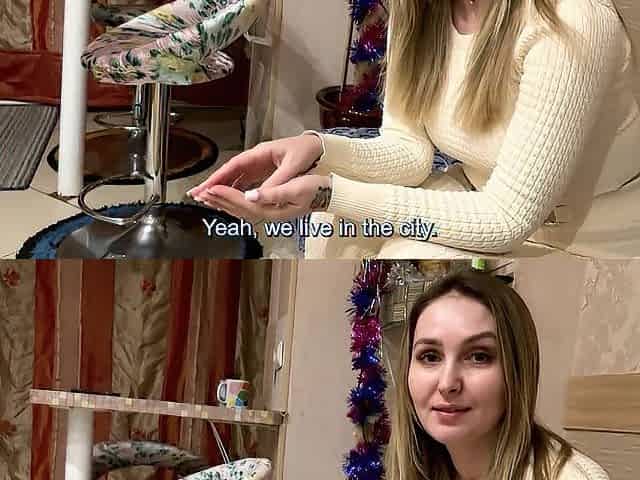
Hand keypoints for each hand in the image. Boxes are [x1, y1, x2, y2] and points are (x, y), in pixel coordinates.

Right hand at [187, 134, 322, 197]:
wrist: (321, 146)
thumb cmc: (307, 151)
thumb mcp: (292, 166)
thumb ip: (276, 181)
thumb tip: (259, 195)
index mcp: (260, 153)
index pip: (233, 166)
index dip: (217, 178)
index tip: (204, 188)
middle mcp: (257, 159)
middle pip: (230, 172)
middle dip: (214, 184)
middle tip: (197, 195)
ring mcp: (260, 165)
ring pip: (237, 178)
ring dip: (222, 187)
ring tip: (207, 198)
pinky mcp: (266, 172)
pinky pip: (247, 181)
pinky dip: (236, 189)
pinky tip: (229, 198)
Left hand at [193, 175, 331, 222]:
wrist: (327, 193)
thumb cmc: (314, 188)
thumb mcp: (296, 188)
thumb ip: (273, 193)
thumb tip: (251, 196)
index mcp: (273, 210)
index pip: (243, 203)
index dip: (226, 195)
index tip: (212, 187)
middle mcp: (268, 215)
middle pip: (237, 209)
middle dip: (218, 200)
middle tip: (200, 192)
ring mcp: (268, 214)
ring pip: (239, 210)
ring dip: (222, 203)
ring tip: (206, 197)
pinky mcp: (269, 209)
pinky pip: (245, 208)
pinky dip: (232, 203)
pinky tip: (224, 199)